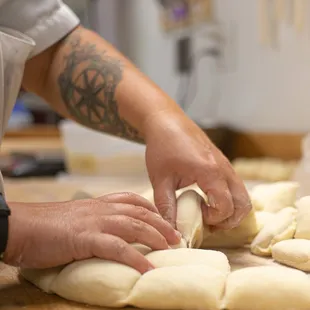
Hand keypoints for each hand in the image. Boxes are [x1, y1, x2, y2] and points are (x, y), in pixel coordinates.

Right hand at [3, 193, 180, 272]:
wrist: (22, 225)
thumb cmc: (47, 224)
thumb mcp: (77, 217)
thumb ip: (94, 220)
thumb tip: (108, 232)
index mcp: (99, 203)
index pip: (132, 199)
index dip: (151, 208)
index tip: (164, 219)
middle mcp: (101, 209)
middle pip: (140, 212)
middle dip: (162, 223)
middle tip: (177, 236)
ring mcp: (96, 222)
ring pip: (135, 226)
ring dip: (156, 237)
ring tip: (171, 249)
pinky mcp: (86, 238)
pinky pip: (118, 248)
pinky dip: (135, 258)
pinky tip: (147, 269)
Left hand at [145, 111, 251, 229]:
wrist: (167, 122)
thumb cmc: (162, 147)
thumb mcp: (160, 179)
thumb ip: (166, 207)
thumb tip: (171, 232)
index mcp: (210, 171)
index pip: (226, 207)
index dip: (214, 219)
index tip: (197, 217)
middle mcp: (224, 168)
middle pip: (243, 205)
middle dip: (229, 221)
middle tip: (207, 223)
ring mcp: (226, 165)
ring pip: (243, 196)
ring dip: (231, 211)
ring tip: (208, 214)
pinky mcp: (223, 163)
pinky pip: (236, 187)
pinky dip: (229, 199)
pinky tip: (207, 199)